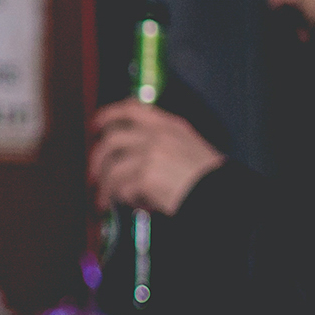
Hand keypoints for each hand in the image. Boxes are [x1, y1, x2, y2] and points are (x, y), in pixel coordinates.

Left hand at [89, 101, 225, 214]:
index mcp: (170, 125)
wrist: (221, 196)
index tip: (96, 124)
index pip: (132, 108)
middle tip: (93, 176)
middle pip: (112, 140)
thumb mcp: (189, 146)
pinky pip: (123, 189)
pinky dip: (127, 199)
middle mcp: (158, 136)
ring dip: (107, 187)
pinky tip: (140, 205)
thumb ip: (162, 142)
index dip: (109, 114)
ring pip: (112, 169)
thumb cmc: (208, 178)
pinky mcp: (146, 176)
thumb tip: (130, 153)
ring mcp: (151, 154)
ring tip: (108, 200)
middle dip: (97, 160)